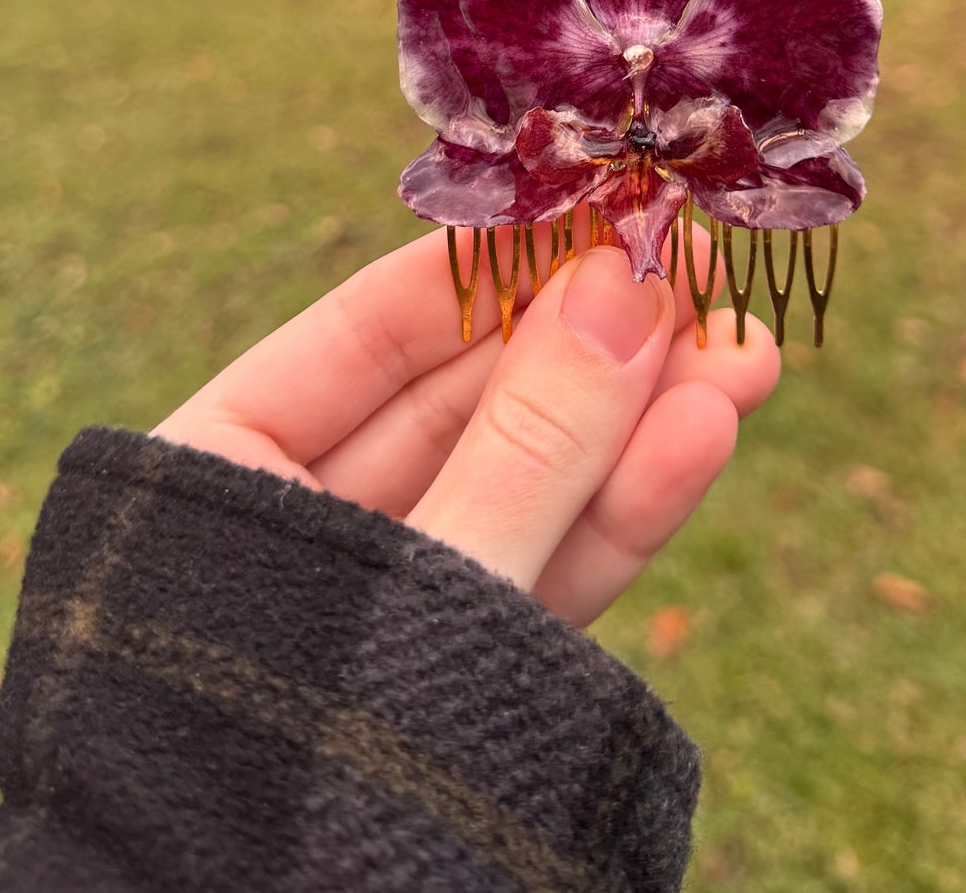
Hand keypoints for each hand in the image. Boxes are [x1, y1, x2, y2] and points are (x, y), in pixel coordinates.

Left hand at [155, 205, 780, 626]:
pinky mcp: (467, 671)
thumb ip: (527, 445)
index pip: (370, 332)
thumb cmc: (284, 762)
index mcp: (221, 475)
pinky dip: (628, 510)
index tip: (599, 203)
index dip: (491, 265)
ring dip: (637, 421)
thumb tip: (629, 286)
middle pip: (469, 404)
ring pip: (530, 485)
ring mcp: (398, 604)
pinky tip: (707, 431)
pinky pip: (552, 571)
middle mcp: (309, 530)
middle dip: (591, 344)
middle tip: (702, 269)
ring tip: (745, 350)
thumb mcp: (415, 585)